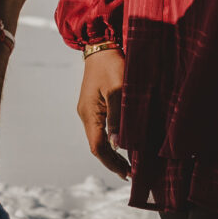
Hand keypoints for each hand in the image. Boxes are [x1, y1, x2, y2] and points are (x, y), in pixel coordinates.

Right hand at [76, 44, 127, 178]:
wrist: (101, 45)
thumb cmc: (112, 64)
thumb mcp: (118, 90)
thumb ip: (117, 117)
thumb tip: (117, 144)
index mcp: (89, 113)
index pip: (97, 147)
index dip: (111, 162)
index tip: (127, 173)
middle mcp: (86, 114)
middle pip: (97, 146)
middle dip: (113, 162)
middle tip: (131, 173)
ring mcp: (89, 110)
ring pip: (98, 138)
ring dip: (113, 153)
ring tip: (128, 164)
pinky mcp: (94, 104)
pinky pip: (101, 129)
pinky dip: (112, 140)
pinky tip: (123, 144)